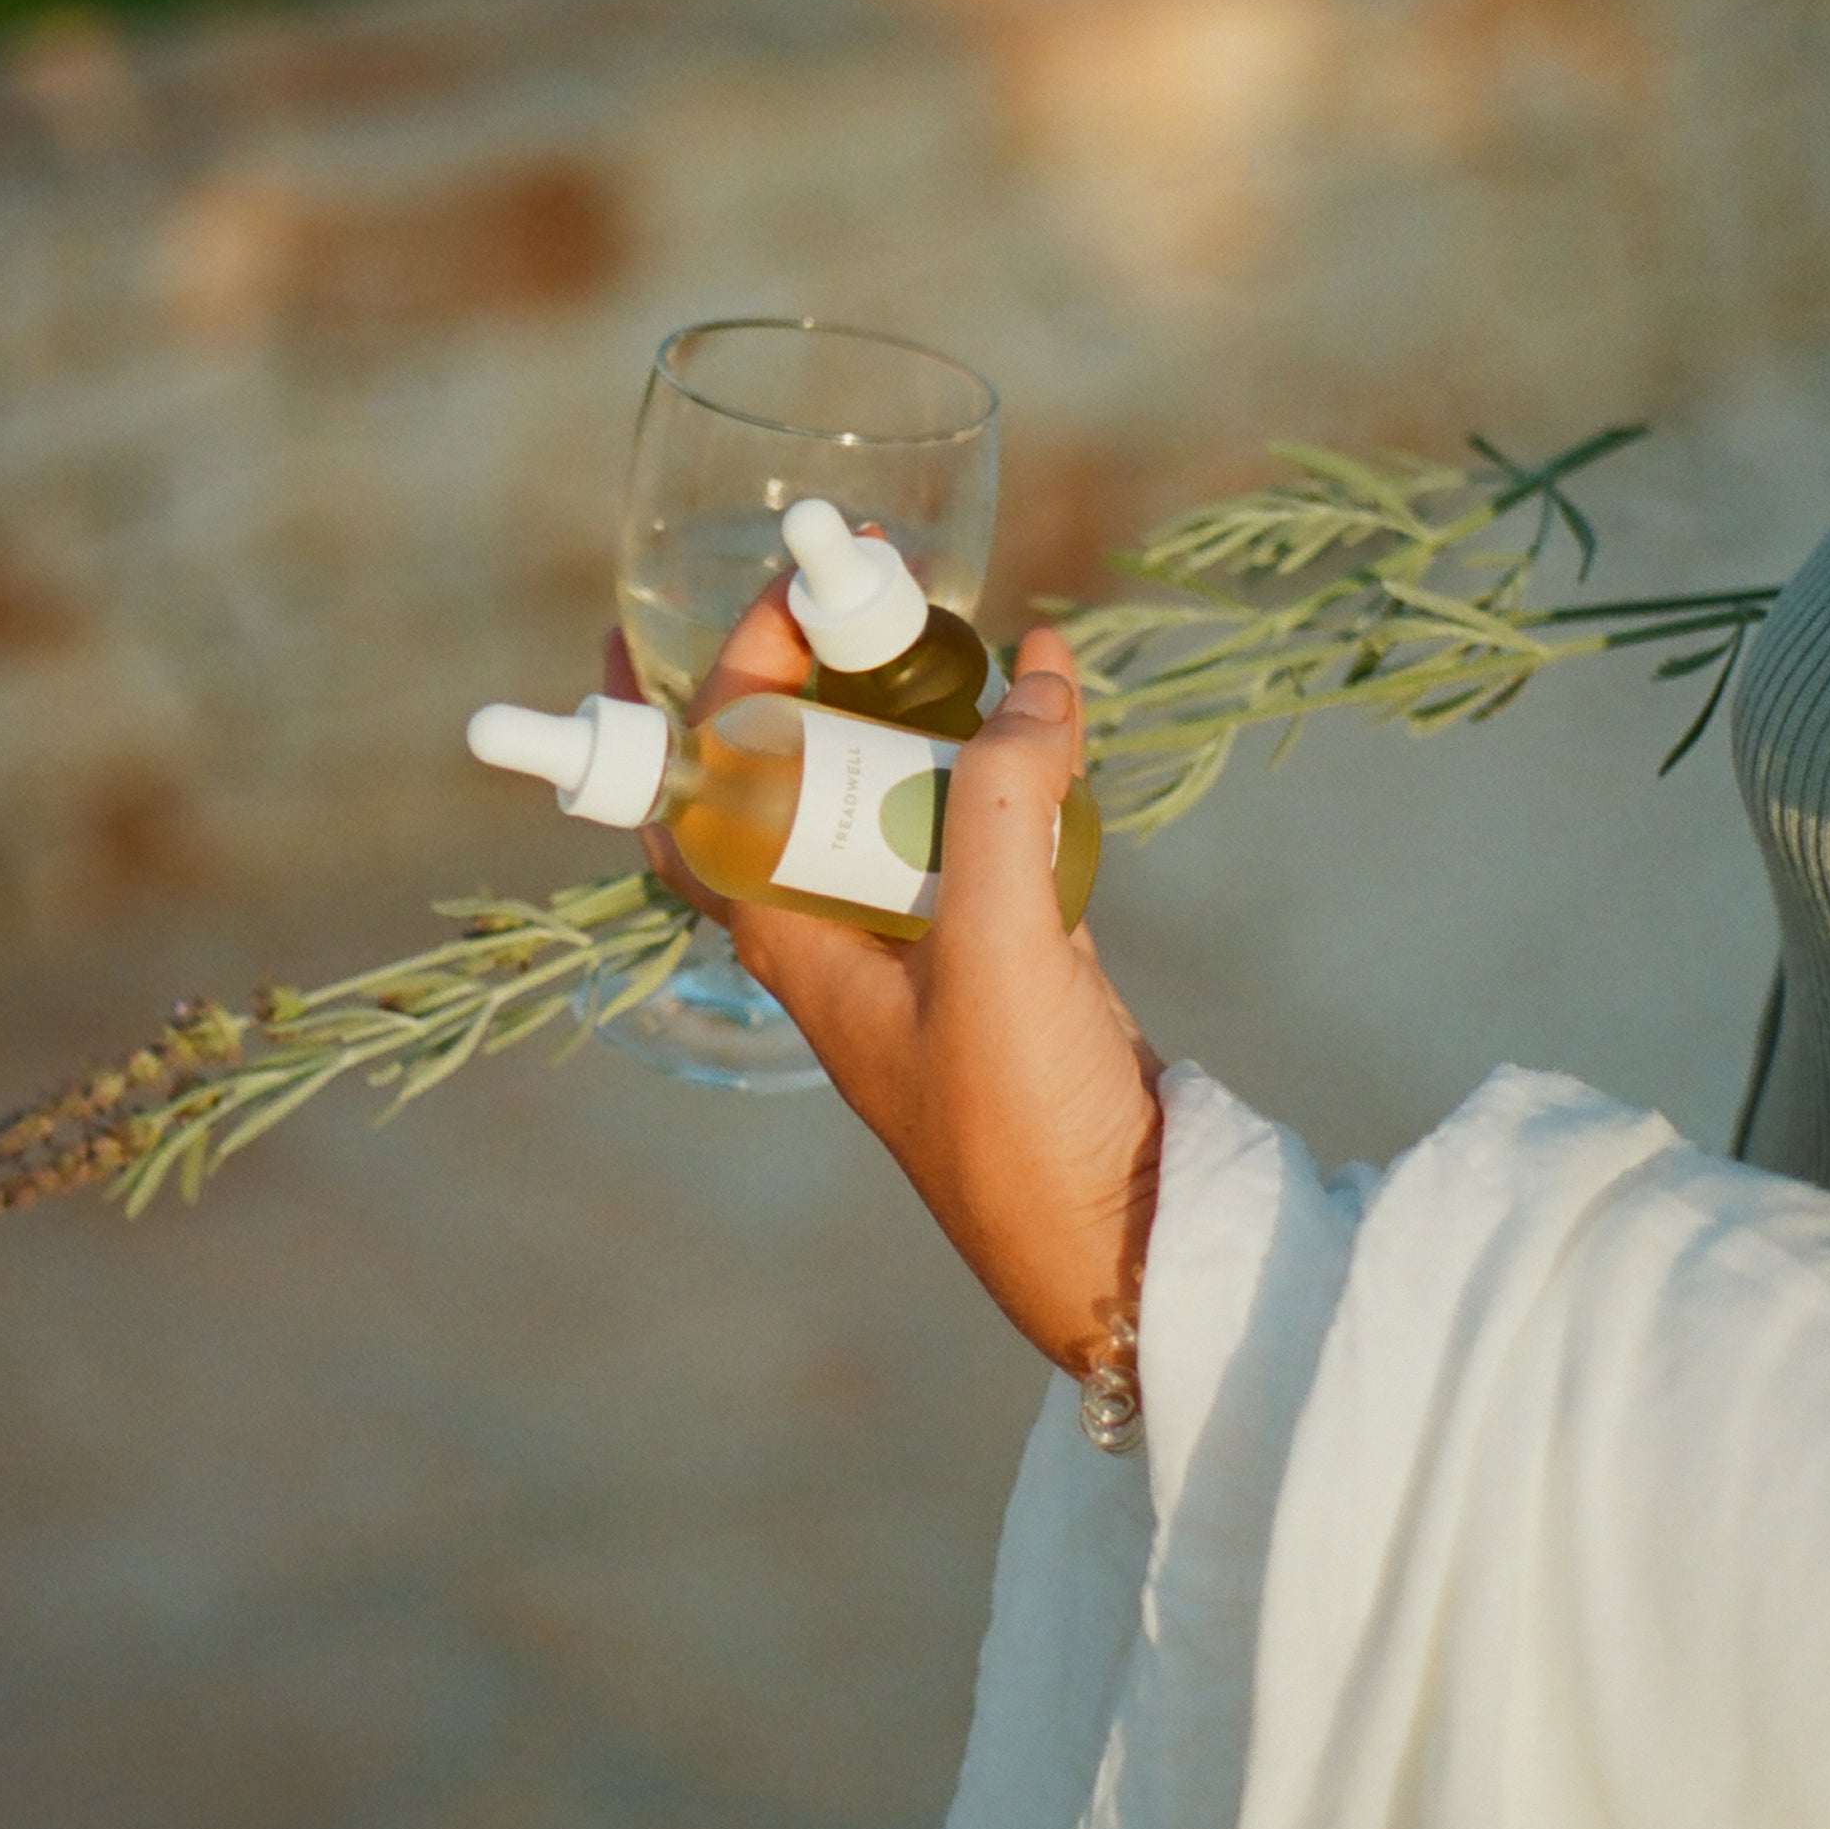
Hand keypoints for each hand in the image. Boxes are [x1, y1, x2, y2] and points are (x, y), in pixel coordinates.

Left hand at [613, 591, 1164, 1374]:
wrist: (1119, 1249)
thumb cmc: (1019, 1130)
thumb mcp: (1000, 950)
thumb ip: (1007, 803)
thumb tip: (1032, 679)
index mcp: (794, 941)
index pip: (710, 787)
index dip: (715, 686)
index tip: (768, 590)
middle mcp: (843, 939)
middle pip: (794, 780)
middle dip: (812, 674)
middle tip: (854, 579)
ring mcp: (929, 947)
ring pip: (892, 800)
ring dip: (908, 711)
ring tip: (938, 621)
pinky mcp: (1013, 958)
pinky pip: (986, 832)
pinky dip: (1005, 762)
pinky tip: (1047, 708)